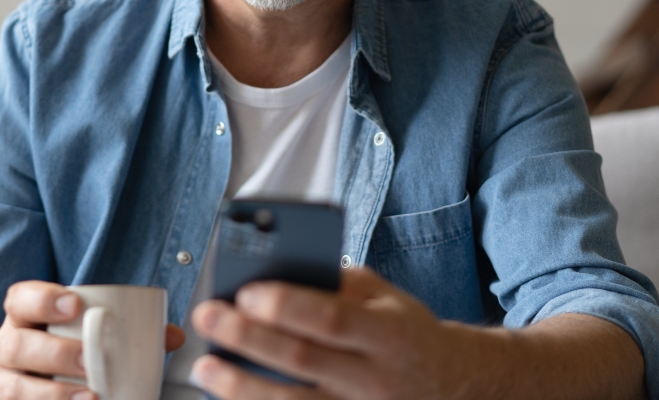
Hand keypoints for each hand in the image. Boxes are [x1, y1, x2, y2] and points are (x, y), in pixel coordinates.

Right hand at [0, 280, 185, 398]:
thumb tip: (172, 336)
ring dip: (52, 394)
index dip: (43, 299)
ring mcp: (1, 382)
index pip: (20, 298)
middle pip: (17, 345)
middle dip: (54, 352)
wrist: (15, 382)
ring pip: (13, 387)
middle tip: (88, 359)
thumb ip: (122, 331)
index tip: (75, 304)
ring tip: (91, 396)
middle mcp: (6, 347)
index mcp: (23, 318)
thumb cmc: (56, 349)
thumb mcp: (76, 332)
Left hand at [188, 267, 455, 399]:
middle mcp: (375, 379)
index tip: (246, 292)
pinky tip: (232, 397)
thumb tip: (277, 272)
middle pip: (302, 361)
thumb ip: (338, 285)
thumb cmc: (406, 333)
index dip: (287, 306)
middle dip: (247, 338)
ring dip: (241, 386)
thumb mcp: (386, 299)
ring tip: (205, 367)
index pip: (331, 319)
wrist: (453, 385)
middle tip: (208, 318)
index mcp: (388, 335)